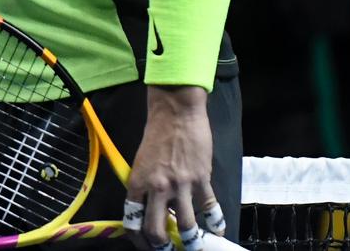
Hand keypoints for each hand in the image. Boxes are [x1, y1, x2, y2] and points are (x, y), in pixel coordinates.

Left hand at [124, 86, 216, 248]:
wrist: (176, 113)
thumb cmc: (156, 135)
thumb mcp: (141, 162)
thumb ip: (145, 187)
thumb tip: (153, 211)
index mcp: (137, 182)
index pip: (132, 221)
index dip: (139, 240)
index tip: (147, 245)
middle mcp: (156, 188)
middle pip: (156, 231)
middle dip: (162, 247)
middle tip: (169, 249)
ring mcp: (180, 185)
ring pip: (185, 226)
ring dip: (191, 239)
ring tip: (194, 244)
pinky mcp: (201, 180)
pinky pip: (210, 209)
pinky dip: (215, 222)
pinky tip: (217, 229)